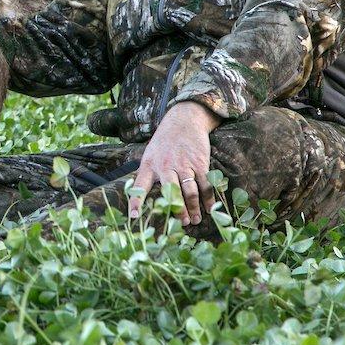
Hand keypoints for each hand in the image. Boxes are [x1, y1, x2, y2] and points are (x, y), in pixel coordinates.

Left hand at [129, 100, 220, 224]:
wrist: (183, 121)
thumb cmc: (164, 143)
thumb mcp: (149, 155)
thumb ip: (149, 175)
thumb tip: (148, 201)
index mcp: (149, 165)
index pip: (139, 186)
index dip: (136, 202)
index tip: (133, 217)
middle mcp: (165, 166)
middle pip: (171, 192)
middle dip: (177, 209)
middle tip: (182, 223)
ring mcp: (184, 164)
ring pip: (189, 190)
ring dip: (193, 207)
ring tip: (195, 220)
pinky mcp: (200, 163)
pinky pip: (205, 184)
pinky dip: (208, 198)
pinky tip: (210, 208)